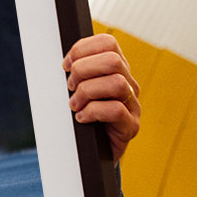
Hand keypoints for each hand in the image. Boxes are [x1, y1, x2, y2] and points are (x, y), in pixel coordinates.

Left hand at [63, 34, 140, 161]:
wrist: (93, 153)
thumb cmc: (83, 118)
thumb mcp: (77, 90)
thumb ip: (76, 73)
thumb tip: (63, 63)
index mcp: (117, 70)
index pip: (108, 43)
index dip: (82, 49)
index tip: (65, 65)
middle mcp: (129, 84)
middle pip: (113, 60)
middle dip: (83, 70)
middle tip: (70, 87)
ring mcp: (133, 106)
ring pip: (116, 83)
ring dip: (87, 92)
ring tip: (74, 105)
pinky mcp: (131, 126)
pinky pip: (116, 110)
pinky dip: (92, 112)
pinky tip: (81, 118)